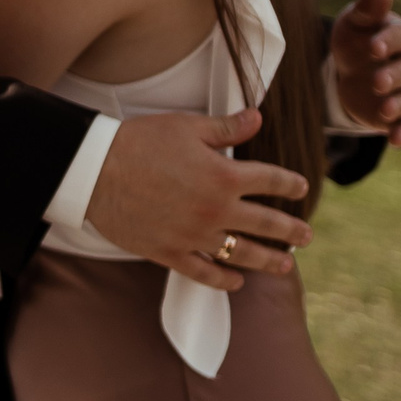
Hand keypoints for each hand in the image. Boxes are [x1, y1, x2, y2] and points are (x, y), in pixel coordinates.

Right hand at [86, 108, 309, 291]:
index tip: (301, 188)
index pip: (272, 181)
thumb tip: (258, 118)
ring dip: (269, 260)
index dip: (291, 184)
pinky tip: (236, 281)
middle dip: (292, 230)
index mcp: (224, 176)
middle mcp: (216, 210)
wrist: (94, 170)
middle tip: (306, 236)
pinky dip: (224, 280)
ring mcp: (195, 235)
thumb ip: (226, 127)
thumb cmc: (138, 142)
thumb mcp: (185, 127)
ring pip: (243, 254)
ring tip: (285, 264)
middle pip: (268, 224)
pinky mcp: (171, 252)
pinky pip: (205, 273)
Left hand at [329, 0, 400, 147]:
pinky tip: (395, 141)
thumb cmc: (357, 38)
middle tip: (378, 81)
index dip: (390, 42)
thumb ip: (368, 10)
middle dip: (395, 75)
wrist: (351, 67)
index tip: (373, 47)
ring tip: (384, 110)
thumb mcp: (356, 23)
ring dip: (400, 105)